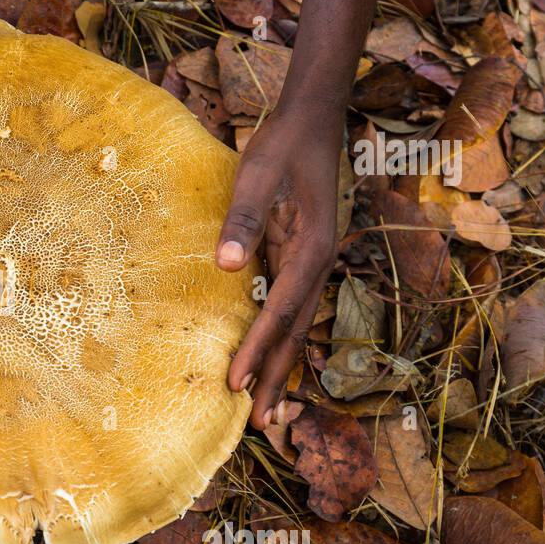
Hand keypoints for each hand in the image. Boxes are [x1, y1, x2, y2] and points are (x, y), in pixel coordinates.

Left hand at [215, 107, 339, 430]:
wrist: (311, 121)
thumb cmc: (281, 145)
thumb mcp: (257, 173)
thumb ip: (244, 218)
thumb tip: (225, 264)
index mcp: (311, 248)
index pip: (280, 311)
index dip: (258, 350)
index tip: (236, 383)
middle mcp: (319, 262)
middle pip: (296, 330)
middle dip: (278, 375)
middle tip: (260, 421)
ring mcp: (314, 262)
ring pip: (298, 324)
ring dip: (282, 364)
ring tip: (266, 406)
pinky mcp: (303, 257)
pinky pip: (293, 308)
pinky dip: (281, 338)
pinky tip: (271, 358)